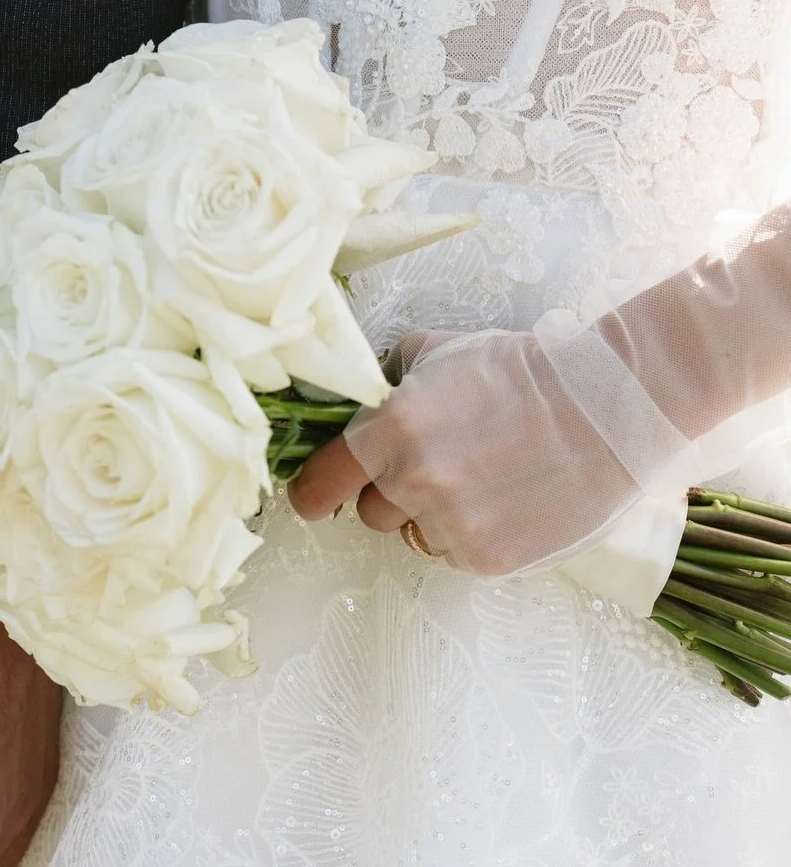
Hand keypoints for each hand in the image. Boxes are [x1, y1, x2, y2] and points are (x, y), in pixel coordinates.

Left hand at [289, 329, 640, 576]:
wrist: (603, 406)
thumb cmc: (518, 371)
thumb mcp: (434, 352)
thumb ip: (386, 382)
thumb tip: (360, 402)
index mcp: (392, 430)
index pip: (322, 482)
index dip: (311, 491)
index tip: (310, 497)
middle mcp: (414, 484)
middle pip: (370, 512)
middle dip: (391, 491)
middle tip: (436, 462)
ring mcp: (453, 527)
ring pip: (415, 535)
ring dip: (433, 514)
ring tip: (482, 475)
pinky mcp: (490, 559)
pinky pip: (455, 553)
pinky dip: (471, 533)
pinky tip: (505, 497)